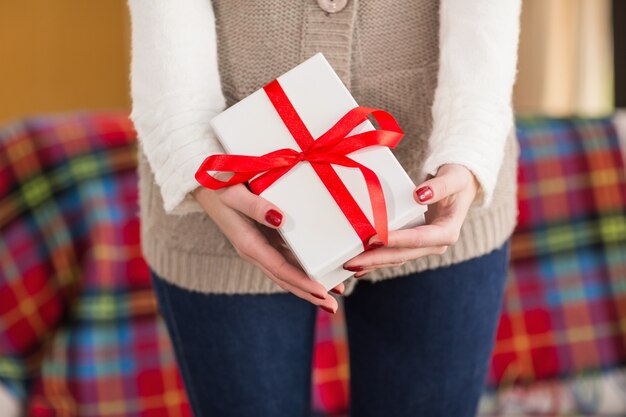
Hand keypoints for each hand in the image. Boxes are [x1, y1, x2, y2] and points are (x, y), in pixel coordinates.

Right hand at [192, 185, 342, 312]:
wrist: (200, 180)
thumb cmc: (217, 184)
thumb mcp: (234, 193)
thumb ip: (255, 206)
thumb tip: (280, 219)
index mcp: (248, 244)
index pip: (280, 269)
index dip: (301, 282)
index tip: (322, 292)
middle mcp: (254, 249)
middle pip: (285, 278)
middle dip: (309, 293)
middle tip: (332, 306)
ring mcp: (259, 244)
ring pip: (287, 269)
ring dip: (309, 282)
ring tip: (334, 291)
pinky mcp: (263, 236)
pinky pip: (286, 256)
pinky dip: (304, 265)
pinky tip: (319, 266)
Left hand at [343, 164, 478, 275]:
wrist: (461, 186)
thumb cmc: (457, 179)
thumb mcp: (453, 178)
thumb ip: (439, 186)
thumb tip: (420, 195)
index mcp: (447, 231)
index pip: (418, 238)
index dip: (396, 240)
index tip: (373, 239)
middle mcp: (435, 244)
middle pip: (403, 254)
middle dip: (376, 259)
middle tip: (350, 262)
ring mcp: (424, 246)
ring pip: (396, 258)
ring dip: (373, 263)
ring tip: (349, 266)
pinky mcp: (414, 244)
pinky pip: (394, 255)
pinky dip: (376, 261)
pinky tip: (360, 267)